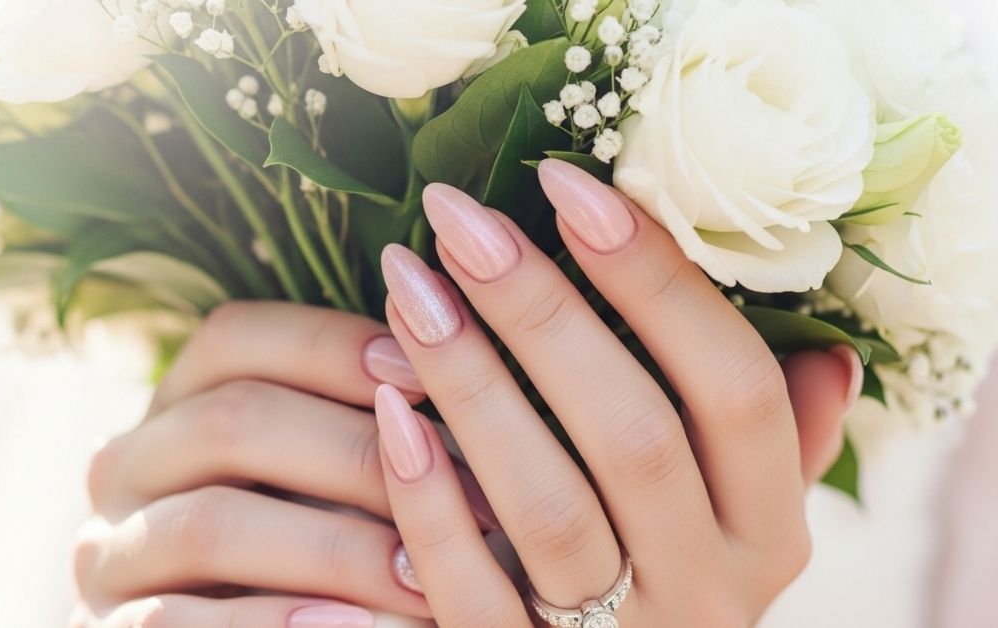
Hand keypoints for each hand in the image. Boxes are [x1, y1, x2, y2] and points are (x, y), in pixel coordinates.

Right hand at [70, 302, 457, 626]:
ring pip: (209, 525)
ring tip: (421, 576)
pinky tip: (350, 627)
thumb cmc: (301, 553)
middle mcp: (128, 465)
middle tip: (463, 495)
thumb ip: (356, 432)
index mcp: (177, 405)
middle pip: (229, 421)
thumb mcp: (319, 482)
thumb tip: (445, 373)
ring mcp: (109, 552)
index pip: (234, 338)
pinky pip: (174, 623)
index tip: (425, 377)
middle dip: (354, 454)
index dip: (330, 345)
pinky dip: (270, 625)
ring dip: (331, 549)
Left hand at [372, 159, 863, 626]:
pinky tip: (388, 407)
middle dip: (543, 312)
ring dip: (474, 385)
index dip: (656, 279)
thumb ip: (779, 452)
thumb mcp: (739, 530)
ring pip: (547, 507)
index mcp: (768, 534)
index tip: (568, 181)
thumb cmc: (664, 585)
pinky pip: (470, 592)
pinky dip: (427, 501)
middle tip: (461, 219)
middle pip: (635, 435)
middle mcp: (706, 590)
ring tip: (409, 287)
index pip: (738, 388)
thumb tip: (827, 354)